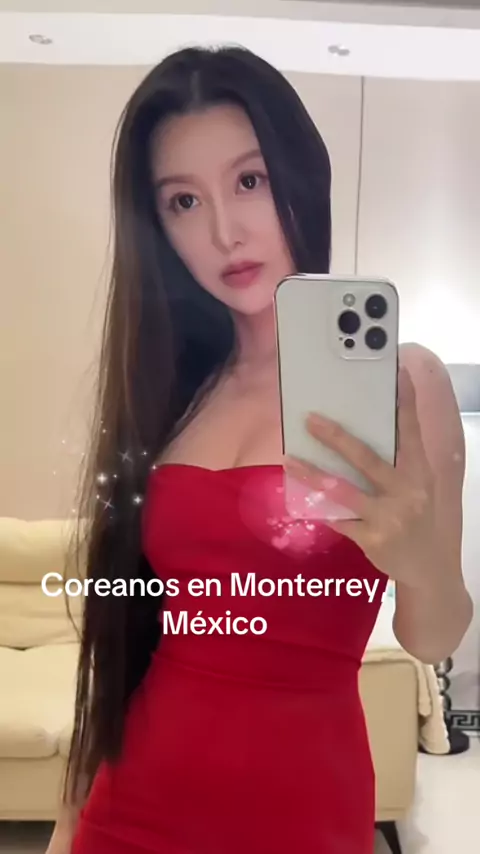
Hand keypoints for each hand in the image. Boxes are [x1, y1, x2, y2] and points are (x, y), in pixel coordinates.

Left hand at [283, 366, 438, 589]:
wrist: (429, 569)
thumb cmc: (420, 517)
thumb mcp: (420, 486)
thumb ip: (399, 461)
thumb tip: (368, 428)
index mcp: (420, 473)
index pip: (411, 432)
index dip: (405, 402)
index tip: (396, 372)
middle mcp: (406, 492)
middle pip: (367, 459)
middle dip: (336, 438)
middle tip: (310, 419)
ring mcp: (388, 518)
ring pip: (343, 491)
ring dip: (312, 474)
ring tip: (289, 459)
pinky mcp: (372, 539)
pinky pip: (337, 519)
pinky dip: (317, 507)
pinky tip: (297, 496)